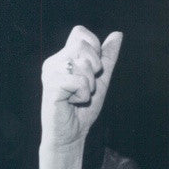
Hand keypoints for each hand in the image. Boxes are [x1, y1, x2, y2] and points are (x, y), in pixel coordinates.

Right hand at [40, 26, 122, 146]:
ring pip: (83, 64)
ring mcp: (50, 73)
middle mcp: (54, 61)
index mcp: (63, 57)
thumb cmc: (83, 109)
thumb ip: (107, 57)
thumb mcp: (101, 80)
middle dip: (94, 67)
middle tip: (86, 86)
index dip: (94, 48)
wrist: (71, 135)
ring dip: (90, 84)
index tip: (93, 70)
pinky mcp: (51, 86)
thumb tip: (118, 34)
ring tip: (79, 96)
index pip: (80, 32)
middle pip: (83, 45)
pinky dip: (84, 95)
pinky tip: (73, 102)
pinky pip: (80, 82)